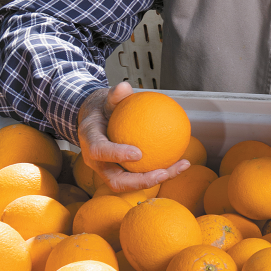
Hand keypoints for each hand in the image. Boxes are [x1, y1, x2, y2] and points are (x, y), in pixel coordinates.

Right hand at [77, 80, 190, 194]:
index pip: (100, 151)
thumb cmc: (101, 110)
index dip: (117, 154)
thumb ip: (115, 95)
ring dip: (156, 180)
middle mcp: (97, 162)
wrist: (94, 122)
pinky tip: (181, 162)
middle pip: (116, 181)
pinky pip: (141, 176)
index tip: (138, 153)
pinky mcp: (122, 174)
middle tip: (163, 172)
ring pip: (131, 184)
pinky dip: (161, 172)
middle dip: (141, 181)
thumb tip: (124, 87)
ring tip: (179, 167)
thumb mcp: (105, 100)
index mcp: (90, 142)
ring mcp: (109, 171)